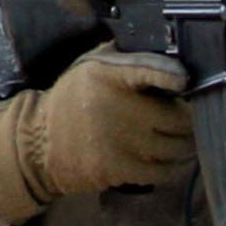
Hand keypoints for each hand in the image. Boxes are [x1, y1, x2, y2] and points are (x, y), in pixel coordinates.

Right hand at [0, 48, 193, 214]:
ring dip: (183, 145)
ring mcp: (119, 141)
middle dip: (186, 119)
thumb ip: (127, 58)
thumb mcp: (91, 66)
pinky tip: (166, 161)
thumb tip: (172, 54)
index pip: (149, 69)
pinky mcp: (119, 169)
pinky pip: (164, 171)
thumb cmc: (74, 99)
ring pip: (177, 147)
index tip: (184, 81)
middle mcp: (116, 107)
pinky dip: (172, 167)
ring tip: (175, 140)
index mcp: (108, 74)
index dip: (172, 75)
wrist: (38, 142)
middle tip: (181, 119)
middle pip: (179, 118)